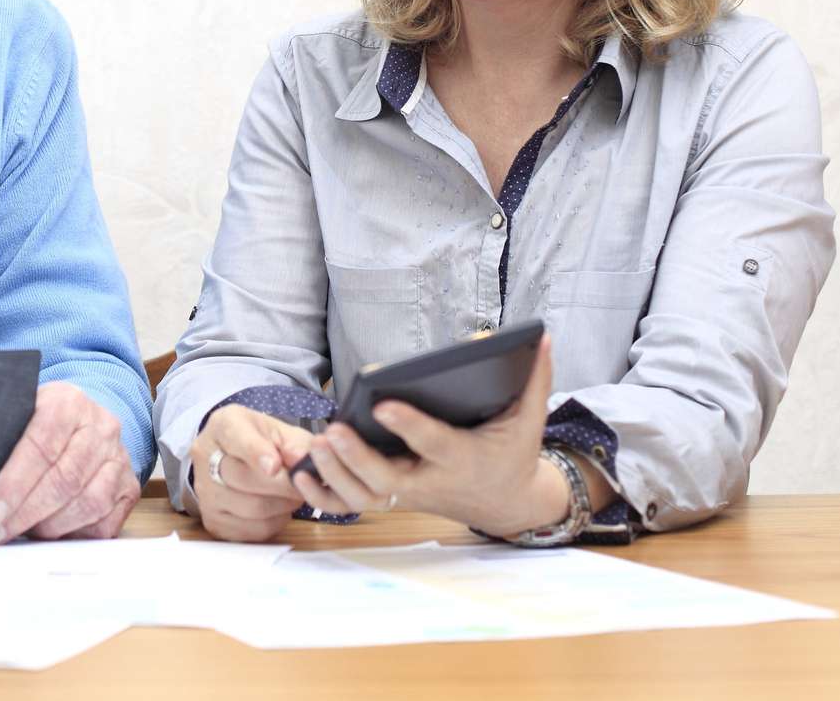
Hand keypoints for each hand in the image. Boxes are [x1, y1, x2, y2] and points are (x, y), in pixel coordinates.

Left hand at [0, 382, 138, 544]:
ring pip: (87, 504)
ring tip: (21, 532)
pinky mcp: (128, 487)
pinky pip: (104, 523)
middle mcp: (101, 427)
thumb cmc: (39, 422)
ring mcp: (118, 458)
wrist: (82, 419)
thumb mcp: (18, 413)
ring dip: (49, 528)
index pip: (41, 445)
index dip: (14, 484)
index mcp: (68, 401)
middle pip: (64, 480)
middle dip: (25, 514)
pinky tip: (50, 533)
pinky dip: (74, 535)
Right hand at [188, 404, 314, 542]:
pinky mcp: (212, 520)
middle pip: (244, 479)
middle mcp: (206, 456)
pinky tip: (277, 509)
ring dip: (282, 505)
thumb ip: (295, 443)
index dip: (257, 453)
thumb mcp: (279, 431)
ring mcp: (205, 491)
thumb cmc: (259, 442)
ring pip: (251, 508)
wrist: (231, 459)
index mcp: (224, 426)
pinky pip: (251, 530)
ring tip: (291, 496)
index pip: (237, 439)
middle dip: (283, 486)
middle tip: (303, 485)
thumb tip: (302, 460)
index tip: (276, 466)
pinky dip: (273, 523)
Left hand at [294, 334, 574, 535]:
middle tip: (333, 431)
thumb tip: (539, 334)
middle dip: (358, 458)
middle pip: (389, 479)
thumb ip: (535, 378)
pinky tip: (300, 475)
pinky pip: (355, 505)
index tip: (381, 403)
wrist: (506, 502)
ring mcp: (409, 494)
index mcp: (462, 458)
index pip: (433, 443)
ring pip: (366, 496)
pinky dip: (326, 497)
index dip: (409, 426)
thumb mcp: (529, 419)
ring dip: (335, 476)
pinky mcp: (393, 499)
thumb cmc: (512, 452)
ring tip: (314, 444)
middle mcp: (431, 480)